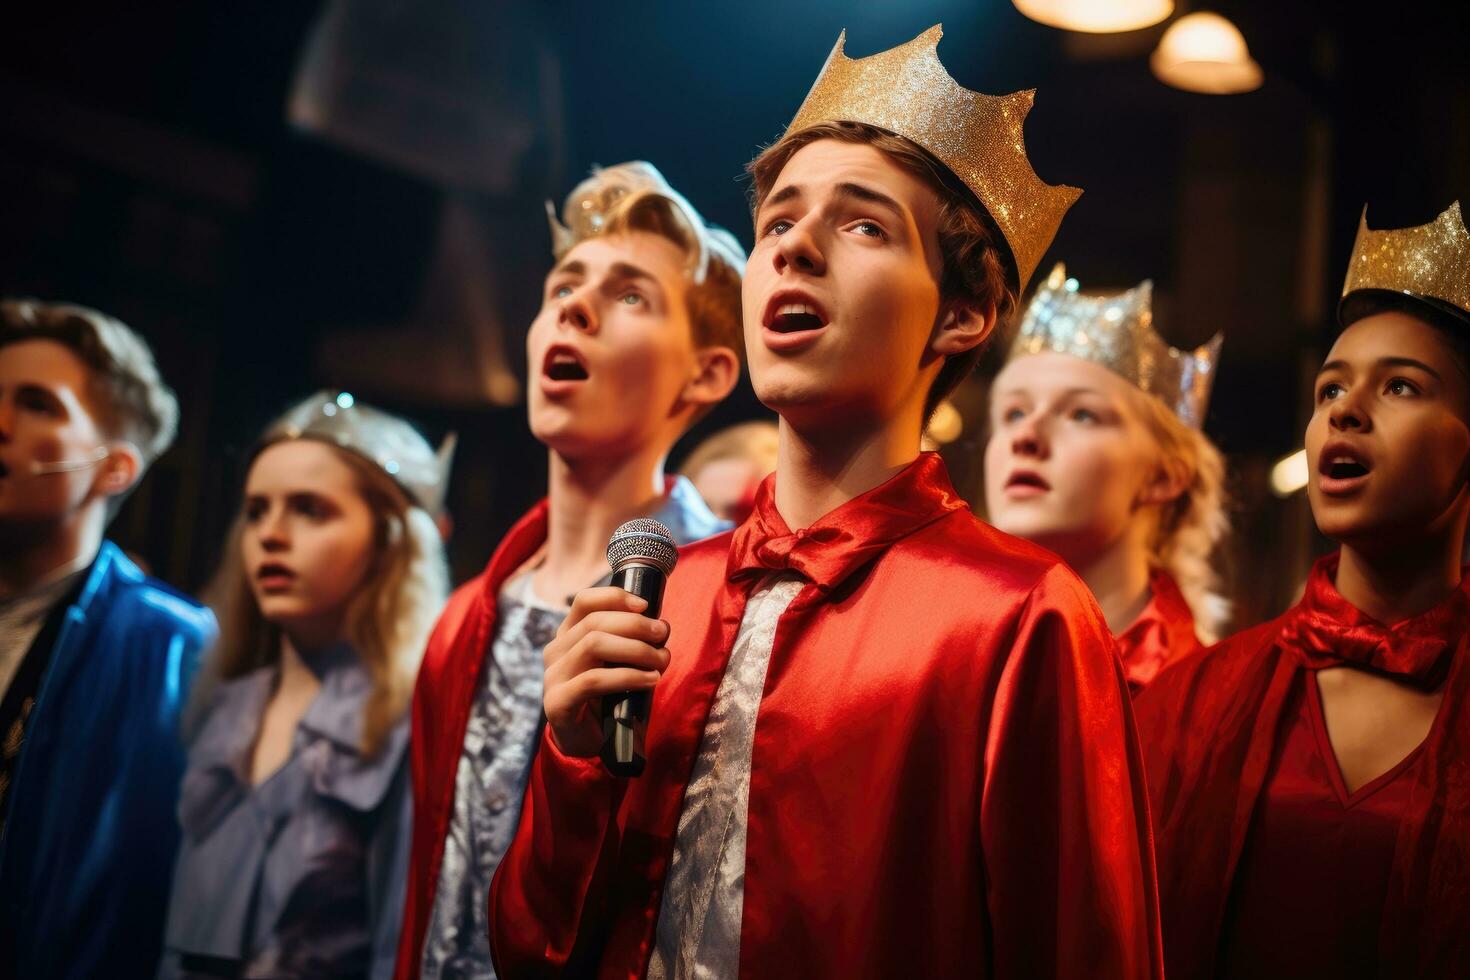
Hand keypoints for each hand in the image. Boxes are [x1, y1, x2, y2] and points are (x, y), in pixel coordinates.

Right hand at [543, 586, 670, 757]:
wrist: (585, 743)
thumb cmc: (606, 699)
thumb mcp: (616, 664)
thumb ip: (629, 644)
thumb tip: (661, 627)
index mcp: (568, 636)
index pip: (584, 602)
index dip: (615, 597)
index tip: (645, 606)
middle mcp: (556, 651)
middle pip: (594, 622)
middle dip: (635, 625)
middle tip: (662, 635)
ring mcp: (553, 676)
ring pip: (594, 645)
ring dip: (635, 649)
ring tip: (661, 660)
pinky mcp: (558, 702)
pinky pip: (594, 680)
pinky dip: (628, 676)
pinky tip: (650, 680)